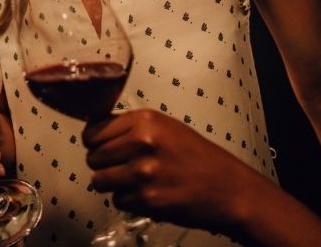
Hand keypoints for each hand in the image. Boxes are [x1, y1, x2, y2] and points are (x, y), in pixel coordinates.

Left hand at [83, 109, 271, 238]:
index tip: (100, 146)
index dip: (94, 141)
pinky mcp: (147, 200)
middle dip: (104, 164)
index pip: (94, 131)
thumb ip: (132, 127)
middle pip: (93, 157)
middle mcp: (142, 143)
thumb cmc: (200, 158)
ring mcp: (143, 173)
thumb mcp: (166, 127)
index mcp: (146, 120)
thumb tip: (97, 131)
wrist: (228, 188)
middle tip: (121, 166)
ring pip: (99, 181)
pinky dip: (129, 200)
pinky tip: (148, 193)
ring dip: (113, 184)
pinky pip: (118, 201)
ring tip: (133, 181)